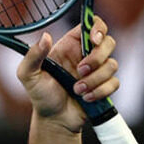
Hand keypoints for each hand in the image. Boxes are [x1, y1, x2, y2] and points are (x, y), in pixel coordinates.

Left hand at [16, 16, 118, 132]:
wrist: (53, 119)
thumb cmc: (40, 95)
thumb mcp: (28, 75)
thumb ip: (33, 56)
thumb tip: (45, 37)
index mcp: (69, 45)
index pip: (91, 24)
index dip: (98, 28)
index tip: (94, 40)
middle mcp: (85, 55)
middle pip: (108, 42)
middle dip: (97, 58)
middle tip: (80, 71)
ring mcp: (97, 70)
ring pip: (112, 64)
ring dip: (95, 79)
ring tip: (77, 90)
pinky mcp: (104, 86)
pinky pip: (114, 82)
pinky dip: (100, 91)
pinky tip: (86, 98)